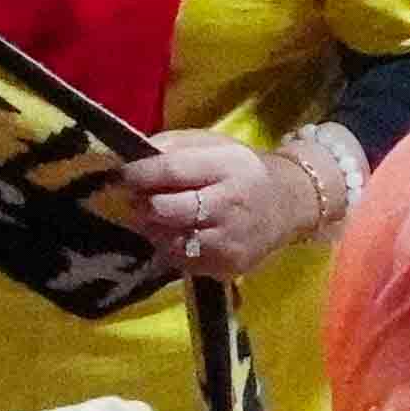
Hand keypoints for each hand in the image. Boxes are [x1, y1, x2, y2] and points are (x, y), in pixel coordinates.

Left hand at [118, 129, 327, 283]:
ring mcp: (229, 240)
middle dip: (142, 204)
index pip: (173, 170)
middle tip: (136, 199)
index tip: (123, 175)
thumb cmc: (240, 169)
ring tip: (156, 217)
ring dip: (153, 229)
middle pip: (166, 209)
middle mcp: (230, 204)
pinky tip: (176, 234)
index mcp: (226, 166)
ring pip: (169, 240)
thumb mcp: (214, 144)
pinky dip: (170, 248)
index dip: (141, 174)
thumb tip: (134, 155)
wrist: (286, 205)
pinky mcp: (227, 266)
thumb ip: (174, 145)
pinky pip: (182, 261)